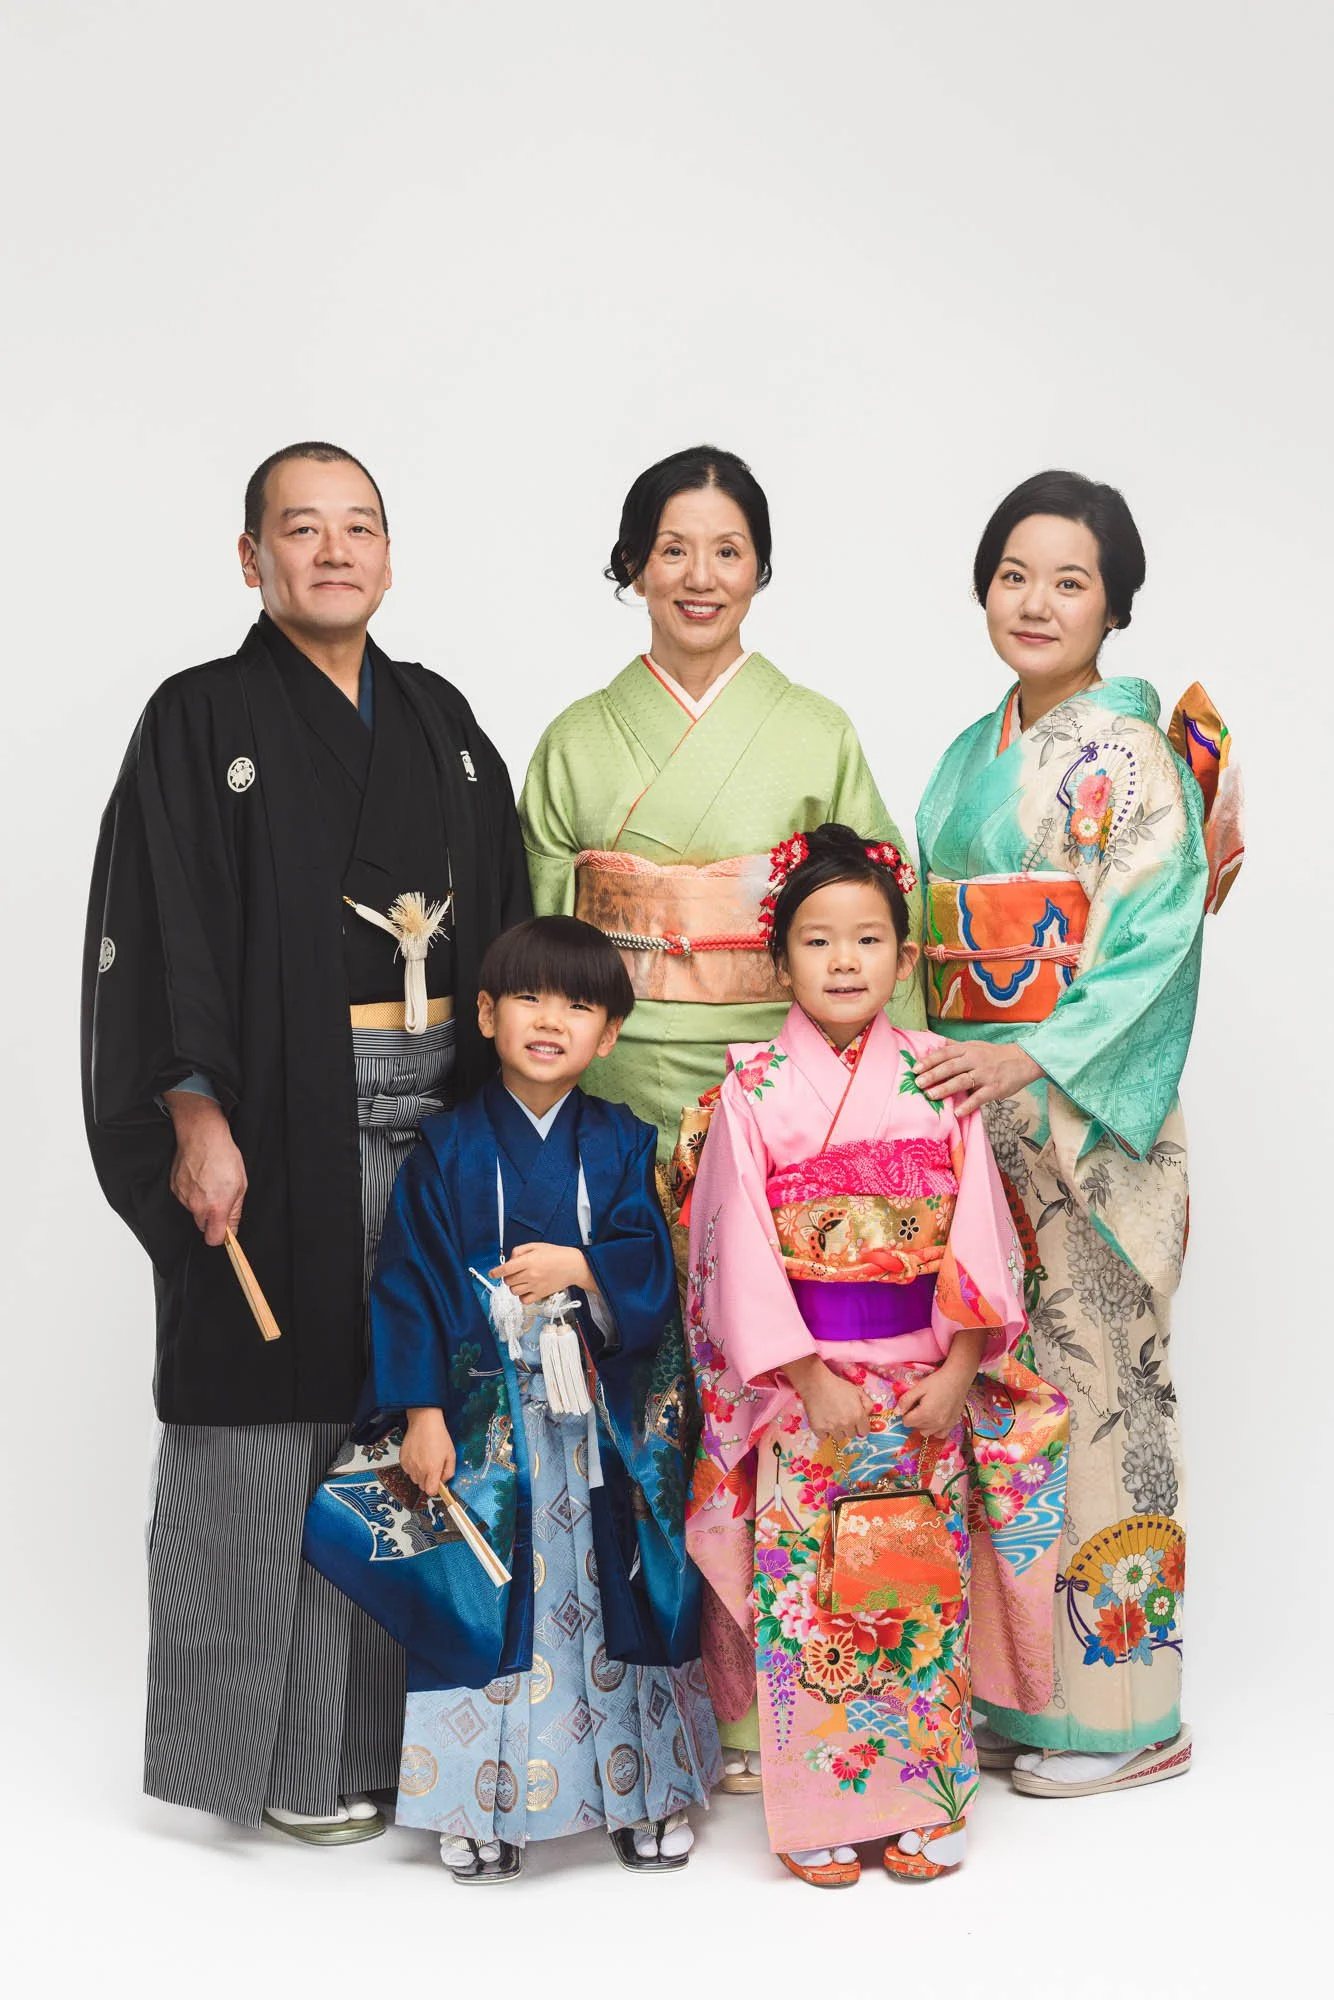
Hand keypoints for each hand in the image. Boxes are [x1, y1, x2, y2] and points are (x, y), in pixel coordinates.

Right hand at [166, 1092, 246, 1246]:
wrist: (201, 1135)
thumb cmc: (223, 1155)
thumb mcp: (240, 1185)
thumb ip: (235, 1211)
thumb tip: (232, 1229)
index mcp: (215, 1207)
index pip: (213, 1239)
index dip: (221, 1237)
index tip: (226, 1230)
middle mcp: (196, 1205)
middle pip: (203, 1225)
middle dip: (212, 1217)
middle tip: (221, 1197)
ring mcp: (183, 1197)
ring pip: (194, 1210)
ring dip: (202, 1202)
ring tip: (210, 1182)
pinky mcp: (175, 1187)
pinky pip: (185, 1198)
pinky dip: (192, 1191)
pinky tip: (200, 1177)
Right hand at [401, 1407, 455, 1493]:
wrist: (424, 1421)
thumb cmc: (438, 1435)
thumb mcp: (451, 1454)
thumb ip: (449, 1471)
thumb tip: (444, 1481)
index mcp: (432, 1469)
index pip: (431, 1491)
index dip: (435, 1488)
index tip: (437, 1482)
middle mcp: (419, 1469)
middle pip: (422, 1486)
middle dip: (428, 1480)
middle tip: (433, 1467)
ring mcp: (409, 1465)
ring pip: (415, 1479)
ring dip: (420, 1474)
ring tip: (425, 1459)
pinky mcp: (403, 1460)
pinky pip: (408, 1470)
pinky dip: (412, 1467)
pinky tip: (418, 1456)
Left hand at [491, 1242, 591, 1305]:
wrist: (573, 1266)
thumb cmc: (556, 1254)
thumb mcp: (536, 1245)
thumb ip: (519, 1251)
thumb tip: (510, 1259)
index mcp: (528, 1261)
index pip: (506, 1269)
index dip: (496, 1272)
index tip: (492, 1273)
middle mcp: (530, 1275)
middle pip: (508, 1281)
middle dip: (507, 1277)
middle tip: (514, 1273)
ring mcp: (535, 1286)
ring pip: (513, 1291)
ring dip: (514, 1286)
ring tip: (521, 1281)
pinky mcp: (540, 1294)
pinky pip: (524, 1300)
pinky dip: (522, 1296)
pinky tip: (526, 1290)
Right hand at [784, 1355, 874, 1440]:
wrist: (816, 1383)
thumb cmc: (837, 1385)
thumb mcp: (857, 1391)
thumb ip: (867, 1404)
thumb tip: (867, 1415)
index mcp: (857, 1415)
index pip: (864, 1432)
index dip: (860, 1426)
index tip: (856, 1423)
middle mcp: (846, 1423)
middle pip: (851, 1435)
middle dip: (848, 1427)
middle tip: (842, 1416)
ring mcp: (832, 1428)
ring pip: (838, 1437)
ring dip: (837, 1430)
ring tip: (832, 1418)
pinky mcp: (818, 1429)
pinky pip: (824, 1437)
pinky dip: (824, 1432)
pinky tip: (823, 1421)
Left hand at [895, 1365, 971, 1438]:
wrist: (957, 1379)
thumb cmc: (937, 1381)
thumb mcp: (918, 1388)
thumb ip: (906, 1400)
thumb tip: (897, 1412)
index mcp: (925, 1414)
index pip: (906, 1422)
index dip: (906, 1413)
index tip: (912, 1404)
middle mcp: (935, 1423)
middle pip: (916, 1427)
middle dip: (914, 1417)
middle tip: (920, 1404)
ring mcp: (945, 1426)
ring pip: (926, 1432)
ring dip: (923, 1424)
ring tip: (928, 1411)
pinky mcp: (952, 1424)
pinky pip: (939, 1434)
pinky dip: (935, 1429)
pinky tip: (936, 1419)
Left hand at [912, 1039, 1041, 1114]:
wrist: (1022, 1060)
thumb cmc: (992, 1054)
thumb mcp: (972, 1045)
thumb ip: (950, 1045)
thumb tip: (926, 1035)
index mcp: (967, 1048)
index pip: (944, 1053)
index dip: (929, 1061)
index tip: (914, 1069)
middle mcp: (975, 1059)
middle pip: (950, 1067)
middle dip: (933, 1075)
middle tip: (918, 1083)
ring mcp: (985, 1074)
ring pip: (962, 1081)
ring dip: (945, 1089)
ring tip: (930, 1096)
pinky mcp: (995, 1088)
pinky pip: (979, 1097)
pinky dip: (968, 1105)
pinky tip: (957, 1112)